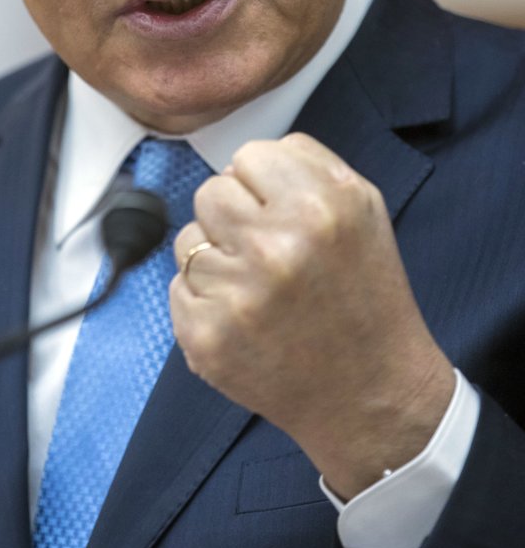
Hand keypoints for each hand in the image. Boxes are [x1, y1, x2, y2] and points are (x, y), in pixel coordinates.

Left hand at [170, 133, 454, 498]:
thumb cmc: (364, 294)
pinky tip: (245, 319)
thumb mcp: (362, 208)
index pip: (249, 155)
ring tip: (259, 289)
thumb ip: (304, 163)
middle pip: (210, 192)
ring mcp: (235, 295)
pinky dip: (205, 301)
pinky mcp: (205, 337)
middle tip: (270, 252)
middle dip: (235, 216)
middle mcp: (275, 247)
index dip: (264, 183)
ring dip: (216, 259)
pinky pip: (179, 287)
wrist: (370, 392)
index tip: (282, 211)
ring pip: (188, 240)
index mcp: (319, 207)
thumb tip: (242, 160)